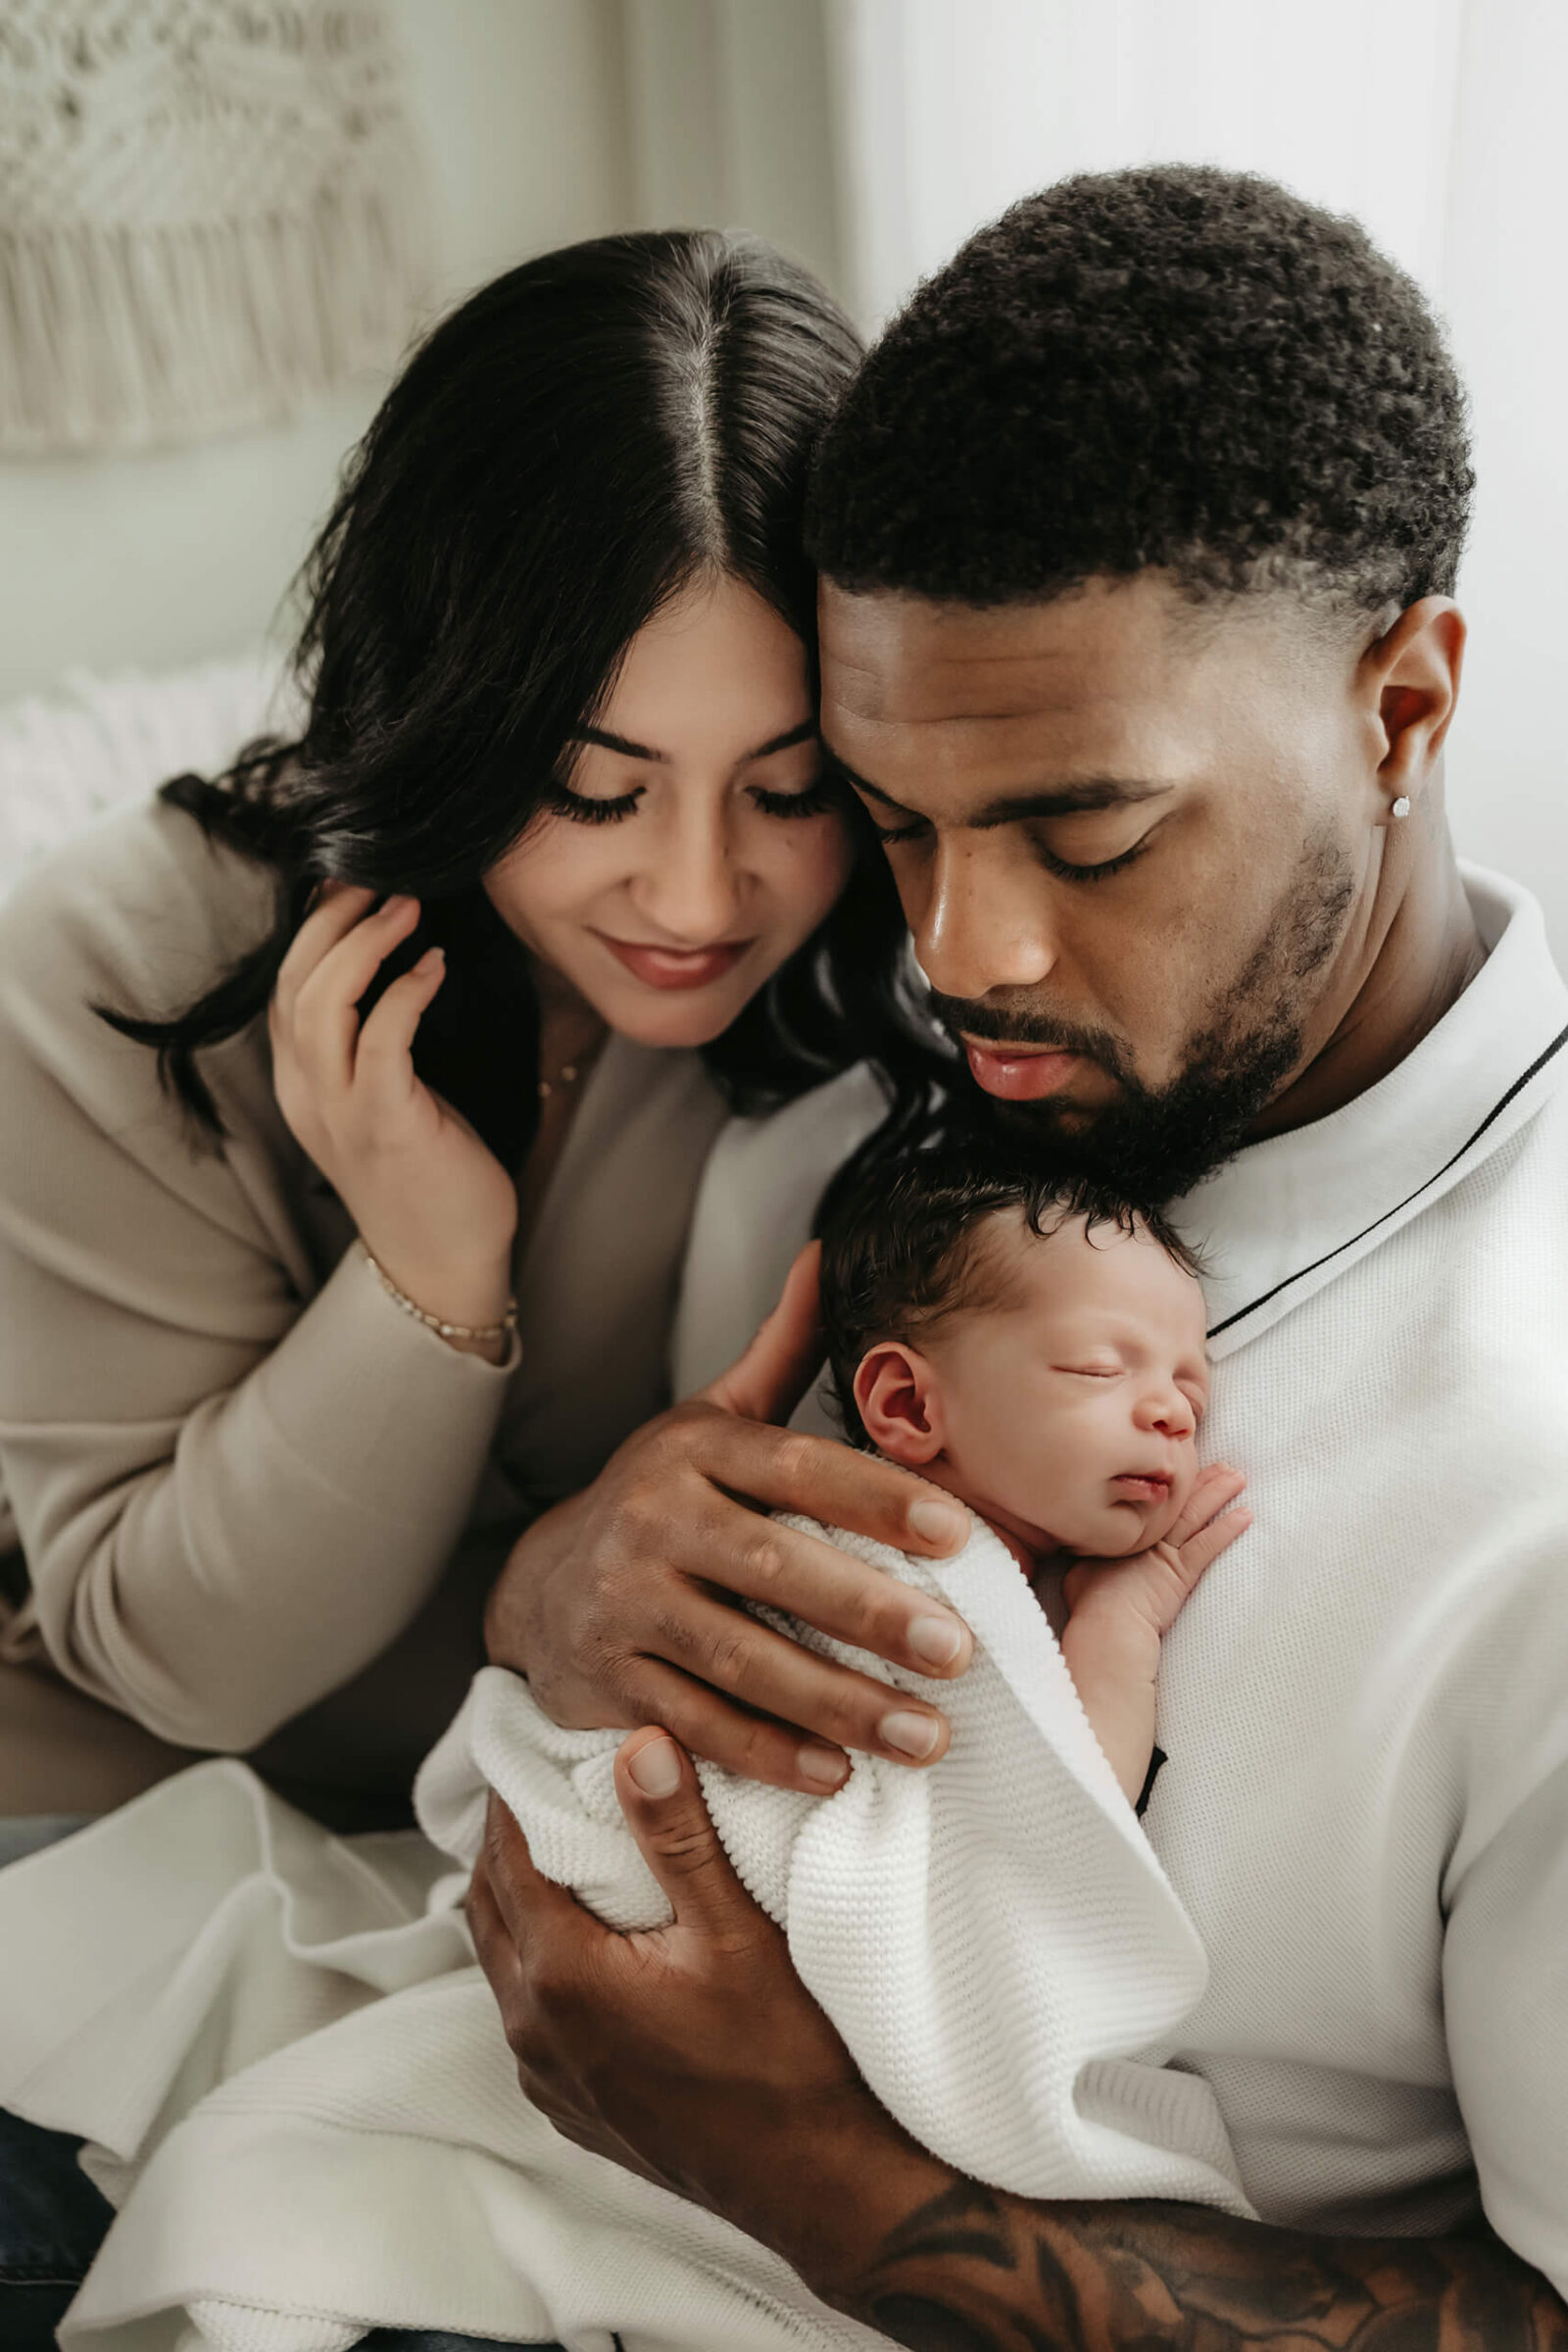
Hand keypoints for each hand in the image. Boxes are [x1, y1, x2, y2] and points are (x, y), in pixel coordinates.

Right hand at [269, 884, 517, 1337]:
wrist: (445, 1263)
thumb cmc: (430, 1173)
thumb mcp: (386, 1098)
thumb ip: (373, 1042)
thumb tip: (397, 965)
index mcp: (301, 1086)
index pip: (284, 988)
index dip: (311, 928)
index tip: (351, 883)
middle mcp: (307, 1095)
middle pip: (294, 984)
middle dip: (333, 920)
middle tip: (381, 879)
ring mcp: (341, 1112)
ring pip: (323, 1005)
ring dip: (365, 944)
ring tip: (408, 906)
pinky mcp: (387, 1126)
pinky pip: (382, 1041)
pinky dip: (404, 992)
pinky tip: (434, 965)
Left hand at [465, 1727, 893, 2276]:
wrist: (814, 2181)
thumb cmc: (783, 2059)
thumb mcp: (734, 1932)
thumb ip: (678, 1836)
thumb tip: (639, 1746)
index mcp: (562, 1978)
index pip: (509, 1856)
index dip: (515, 1792)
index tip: (529, 1743)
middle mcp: (535, 2032)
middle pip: (489, 1907)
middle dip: (506, 1841)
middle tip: (538, 1783)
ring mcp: (548, 2077)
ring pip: (503, 1964)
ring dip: (519, 1903)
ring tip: (559, 1848)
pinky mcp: (571, 2106)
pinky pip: (528, 2017)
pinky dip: (538, 1963)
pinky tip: (587, 1941)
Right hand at [485, 1246, 975, 1793]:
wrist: (540, 1585)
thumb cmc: (664, 1500)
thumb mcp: (711, 1417)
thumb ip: (781, 1351)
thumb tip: (832, 1253)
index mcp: (693, 1449)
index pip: (796, 1467)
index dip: (880, 1497)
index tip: (963, 1534)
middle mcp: (652, 1521)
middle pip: (773, 1569)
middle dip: (871, 1614)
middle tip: (959, 1653)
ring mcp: (622, 1606)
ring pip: (740, 1660)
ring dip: (837, 1702)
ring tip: (926, 1734)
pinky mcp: (606, 1683)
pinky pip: (699, 1725)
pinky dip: (768, 1754)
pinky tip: (840, 1773)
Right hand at [1061, 1462, 1249, 1802]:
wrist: (1106, 1626)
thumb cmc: (1091, 1601)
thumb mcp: (1082, 1567)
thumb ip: (1090, 1549)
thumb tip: (1079, 1537)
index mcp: (1124, 1532)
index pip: (1151, 1499)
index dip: (1168, 1480)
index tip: (1181, 1461)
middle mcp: (1146, 1535)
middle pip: (1178, 1499)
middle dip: (1200, 1477)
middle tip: (1221, 1461)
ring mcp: (1165, 1551)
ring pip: (1196, 1514)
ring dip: (1218, 1493)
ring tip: (1238, 1476)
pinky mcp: (1182, 1571)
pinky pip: (1209, 1544)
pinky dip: (1228, 1528)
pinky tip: (1245, 1514)